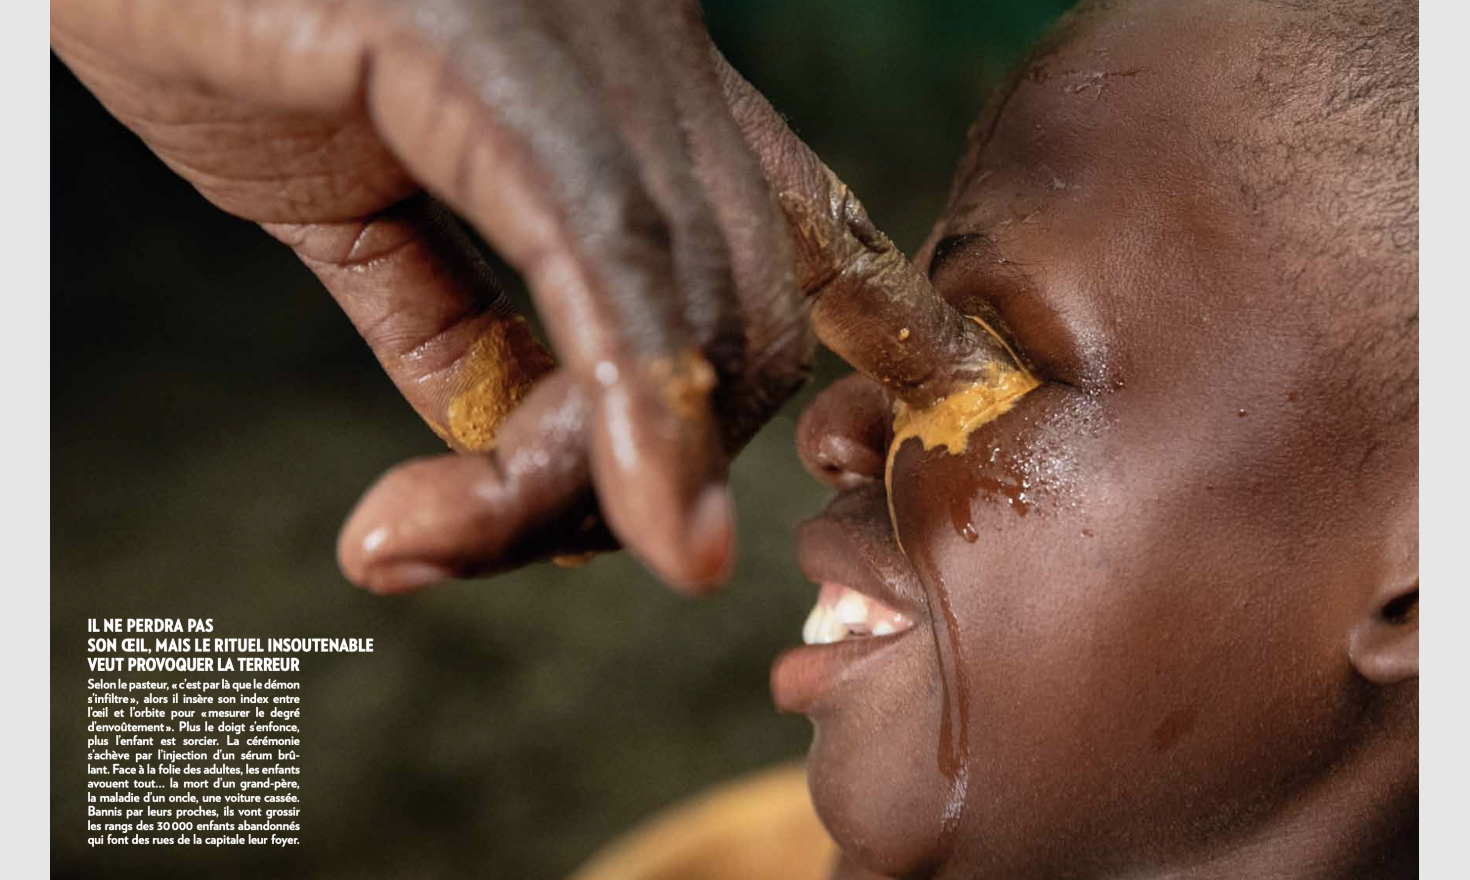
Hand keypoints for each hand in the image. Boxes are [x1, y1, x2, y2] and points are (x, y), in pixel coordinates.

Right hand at [52, 0, 1005, 591]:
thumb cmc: (208, 14)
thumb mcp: (339, 199)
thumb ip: (445, 320)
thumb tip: (522, 442)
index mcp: (624, 69)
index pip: (748, 272)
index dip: (708, 416)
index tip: (659, 534)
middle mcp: (645, 37)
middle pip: (741, 310)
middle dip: (641, 465)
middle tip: (477, 534)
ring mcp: (586, 25)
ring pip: (689, 303)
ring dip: (593, 467)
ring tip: (435, 533)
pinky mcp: (490, 37)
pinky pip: (605, 248)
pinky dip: (625, 395)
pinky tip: (632, 516)